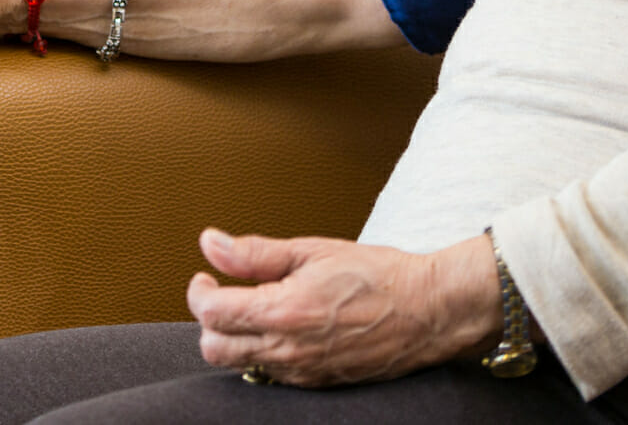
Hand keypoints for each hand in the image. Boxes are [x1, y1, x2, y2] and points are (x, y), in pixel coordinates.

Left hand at [186, 231, 499, 386]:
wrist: (428, 311)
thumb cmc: (378, 276)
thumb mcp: (312, 250)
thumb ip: (255, 253)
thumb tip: (211, 244)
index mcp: (285, 311)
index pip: (212, 314)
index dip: (199, 293)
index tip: (206, 277)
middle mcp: (290, 349)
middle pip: (215, 348)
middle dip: (209, 319)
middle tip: (222, 293)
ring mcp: (303, 371)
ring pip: (240, 365)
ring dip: (234, 337)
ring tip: (253, 307)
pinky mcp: (317, 382)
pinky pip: (270, 374)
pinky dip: (262, 352)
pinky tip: (280, 327)